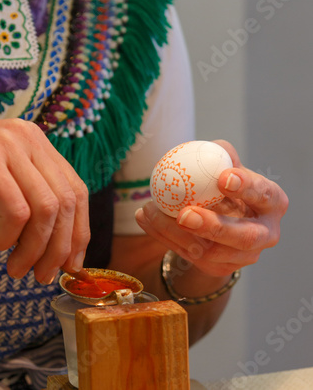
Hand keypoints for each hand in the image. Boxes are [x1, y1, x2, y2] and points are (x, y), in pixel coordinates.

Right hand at [0, 119, 90, 283]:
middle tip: (39, 276)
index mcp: (35, 142)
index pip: (75, 190)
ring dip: (31, 250)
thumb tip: (58, 251)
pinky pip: (15, 212)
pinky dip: (5, 239)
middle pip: (66, 202)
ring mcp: (7, 143)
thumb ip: (26, 208)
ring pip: (45, 210)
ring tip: (12, 268)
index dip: (78, 232)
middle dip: (58, 249)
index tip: (70, 264)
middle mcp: (27, 136)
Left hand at [135, 139, 287, 276]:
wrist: (219, 218)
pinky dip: (162, 235)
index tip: (223, 178)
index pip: (264, 194)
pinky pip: (187, 254)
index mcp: (272, 203)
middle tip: (184, 214)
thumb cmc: (223, 183)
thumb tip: (208, 149)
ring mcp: (243, 256)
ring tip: (150, 211)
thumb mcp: (225, 165)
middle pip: (243, 237)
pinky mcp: (219, 267)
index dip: (247, 187)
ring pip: (209, 252)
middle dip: (213, 227)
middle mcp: (264, 234)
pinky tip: (144, 218)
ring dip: (174, 232)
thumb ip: (218, 154)